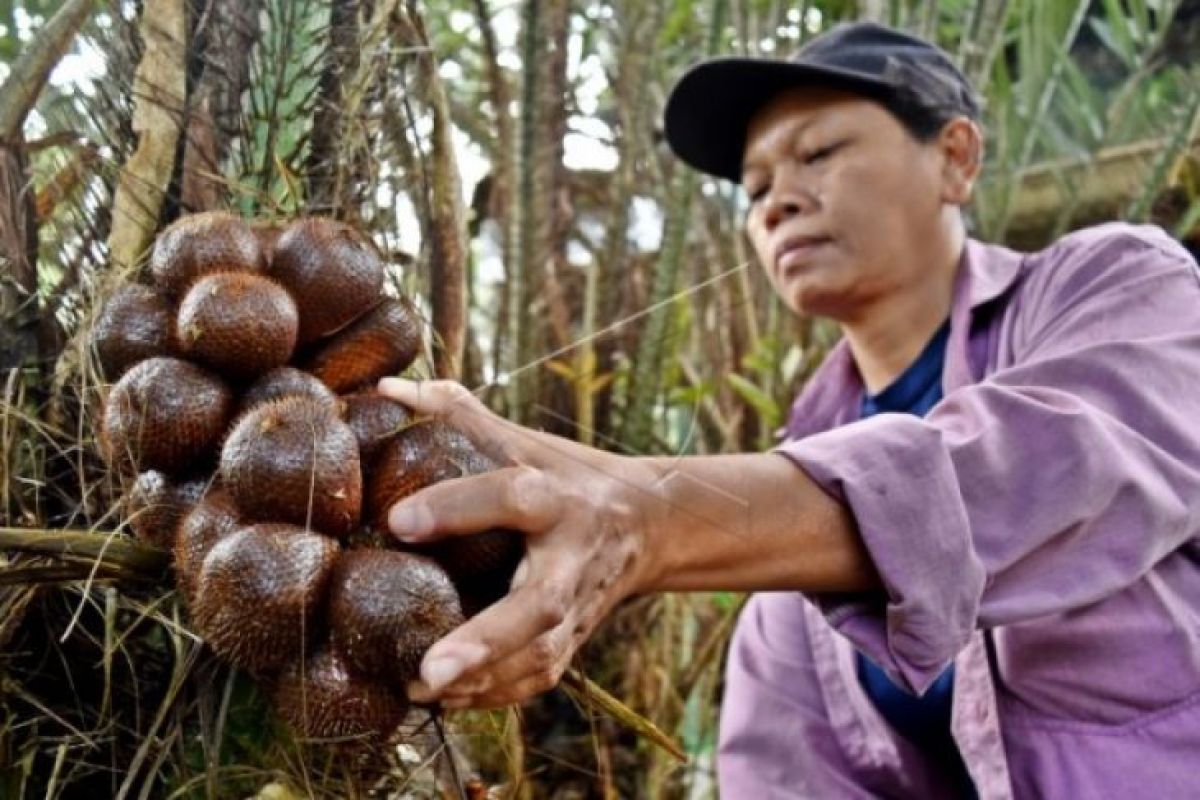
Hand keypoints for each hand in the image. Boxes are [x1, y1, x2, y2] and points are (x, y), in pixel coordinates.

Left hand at [376, 377, 661, 708]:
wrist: (651, 525)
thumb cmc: (572, 475)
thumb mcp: (527, 439)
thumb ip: (460, 414)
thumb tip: (389, 385)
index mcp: (558, 496)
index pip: (511, 496)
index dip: (457, 506)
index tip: (398, 521)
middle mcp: (573, 556)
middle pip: (538, 605)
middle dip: (487, 639)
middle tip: (431, 670)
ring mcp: (579, 605)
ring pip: (540, 655)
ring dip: (483, 681)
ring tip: (418, 689)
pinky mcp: (577, 639)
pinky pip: (539, 677)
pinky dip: (494, 695)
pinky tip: (445, 698)